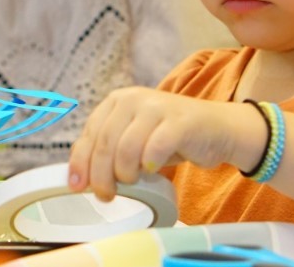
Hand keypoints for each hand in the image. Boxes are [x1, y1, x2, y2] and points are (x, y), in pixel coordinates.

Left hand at [67, 87, 245, 201]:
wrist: (216, 128)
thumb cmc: (169, 137)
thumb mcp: (133, 137)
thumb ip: (107, 149)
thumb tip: (77, 178)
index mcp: (118, 100)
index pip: (90, 133)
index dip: (80, 163)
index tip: (77, 186)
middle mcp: (135, 99)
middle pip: (105, 143)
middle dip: (101, 175)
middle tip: (106, 195)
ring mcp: (158, 108)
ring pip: (127, 148)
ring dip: (125, 173)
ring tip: (132, 182)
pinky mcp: (180, 122)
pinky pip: (155, 148)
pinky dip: (149, 164)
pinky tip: (152, 170)